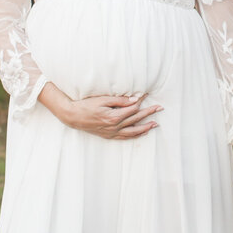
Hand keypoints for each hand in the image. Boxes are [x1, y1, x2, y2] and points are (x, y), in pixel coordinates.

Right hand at [40, 83, 161, 139]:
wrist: (73, 117)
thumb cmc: (87, 106)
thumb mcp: (102, 99)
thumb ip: (119, 100)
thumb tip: (134, 99)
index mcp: (114, 116)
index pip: (132, 108)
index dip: (141, 100)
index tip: (148, 95)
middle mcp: (115, 126)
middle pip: (136, 119)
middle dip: (149, 113)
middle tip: (159, 108)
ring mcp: (112, 132)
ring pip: (133, 131)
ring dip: (145, 127)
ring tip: (155, 124)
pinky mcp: (109, 136)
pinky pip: (125, 137)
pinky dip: (135, 135)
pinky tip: (142, 132)